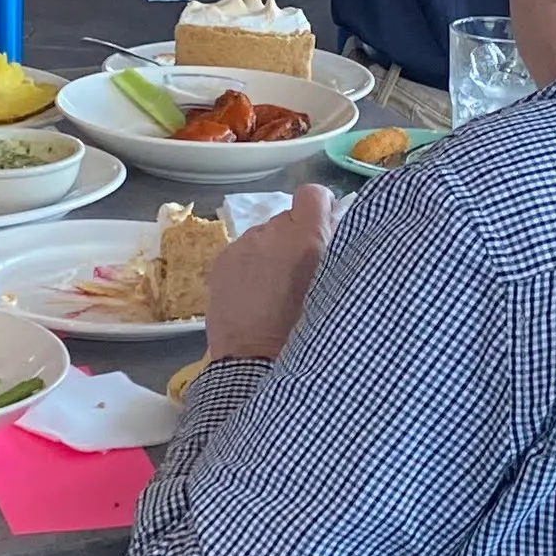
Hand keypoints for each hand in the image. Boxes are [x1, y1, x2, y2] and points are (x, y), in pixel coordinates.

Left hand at [205, 188, 328, 363]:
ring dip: (272, 251)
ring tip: (274, 287)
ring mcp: (242, 245)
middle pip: (288, 218)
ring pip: (265, 235)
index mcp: (304, 238)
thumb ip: (333, 248)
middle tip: (300, 271)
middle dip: (296, 237)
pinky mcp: (222, 259)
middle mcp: (270, 232)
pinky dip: (251, 264)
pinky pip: (244, 250)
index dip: (321, 209)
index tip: (324, 230)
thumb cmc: (304, 329)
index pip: (314, 195)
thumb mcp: (332, 286)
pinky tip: (254, 293)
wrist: (253, 360)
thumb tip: (332, 222)